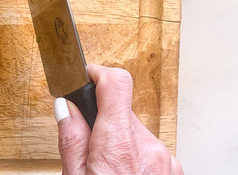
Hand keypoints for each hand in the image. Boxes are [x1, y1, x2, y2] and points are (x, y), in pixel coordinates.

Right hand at [56, 64, 183, 174]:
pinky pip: (148, 149)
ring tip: (107, 168)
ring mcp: (164, 158)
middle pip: (120, 111)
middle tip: (88, 147)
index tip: (86, 75)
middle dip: (101, 122)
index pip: (116, 83)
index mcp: (119, 144)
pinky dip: (133, 156)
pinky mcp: (172, 168)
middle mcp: (148, 146)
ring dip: (118, 142)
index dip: (98, 73)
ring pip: (133, 132)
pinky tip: (124, 173)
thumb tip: (65, 107)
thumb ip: (71, 140)